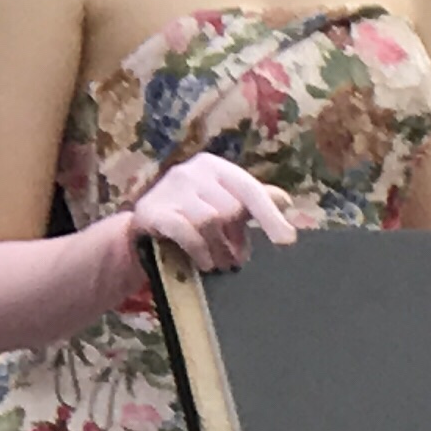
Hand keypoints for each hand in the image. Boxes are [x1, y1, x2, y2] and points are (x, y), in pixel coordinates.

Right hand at [124, 152, 298, 274]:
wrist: (142, 230)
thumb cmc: (192, 216)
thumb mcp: (225, 205)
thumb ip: (254, 202)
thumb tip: (285, 200)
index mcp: (214, 167)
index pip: (250, 190)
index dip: (270, 216)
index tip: (287, 240)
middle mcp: (191, 171)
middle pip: (230, 209)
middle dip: (236, 239)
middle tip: (236, 259)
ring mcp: (169, 188)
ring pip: (210, 221)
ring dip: (219, 249)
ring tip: (221, 264)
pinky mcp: (152, 210)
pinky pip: (186, 232)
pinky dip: (200, 251)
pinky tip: (205, 262)